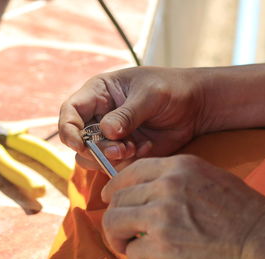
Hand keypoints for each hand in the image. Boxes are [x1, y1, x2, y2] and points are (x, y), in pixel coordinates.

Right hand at [59, 67, 205, 170]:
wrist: (196, 106)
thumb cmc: (171, 89)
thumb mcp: (149, 95)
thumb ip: (127, 114)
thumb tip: (106, 132)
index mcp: (98, 93)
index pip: (70, 111)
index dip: (68, 128)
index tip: (79, 144)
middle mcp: (99, 116)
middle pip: (78, 139)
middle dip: (95, 149)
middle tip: (119, 149)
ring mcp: (111, 136)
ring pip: (93, 156)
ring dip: (110, 157)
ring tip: (134, 148)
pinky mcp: (124, 152)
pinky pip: (115, 164)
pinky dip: (128, 161)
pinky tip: (147, 146)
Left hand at [101, 155, 264, 258]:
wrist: (261, 239)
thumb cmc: (238, 210)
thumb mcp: (206, 177)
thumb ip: (173, 178)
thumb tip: (142, 190)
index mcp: (178, 167)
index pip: (130, 171)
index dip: (114, 186)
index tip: (108, 198)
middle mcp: (166, 186)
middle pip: (118, 199)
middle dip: (115, 217)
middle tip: (121, 231)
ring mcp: (162, 215)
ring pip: (114, 222)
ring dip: (117, 237)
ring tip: (129, 246)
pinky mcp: (162, 246)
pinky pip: (133, 251)